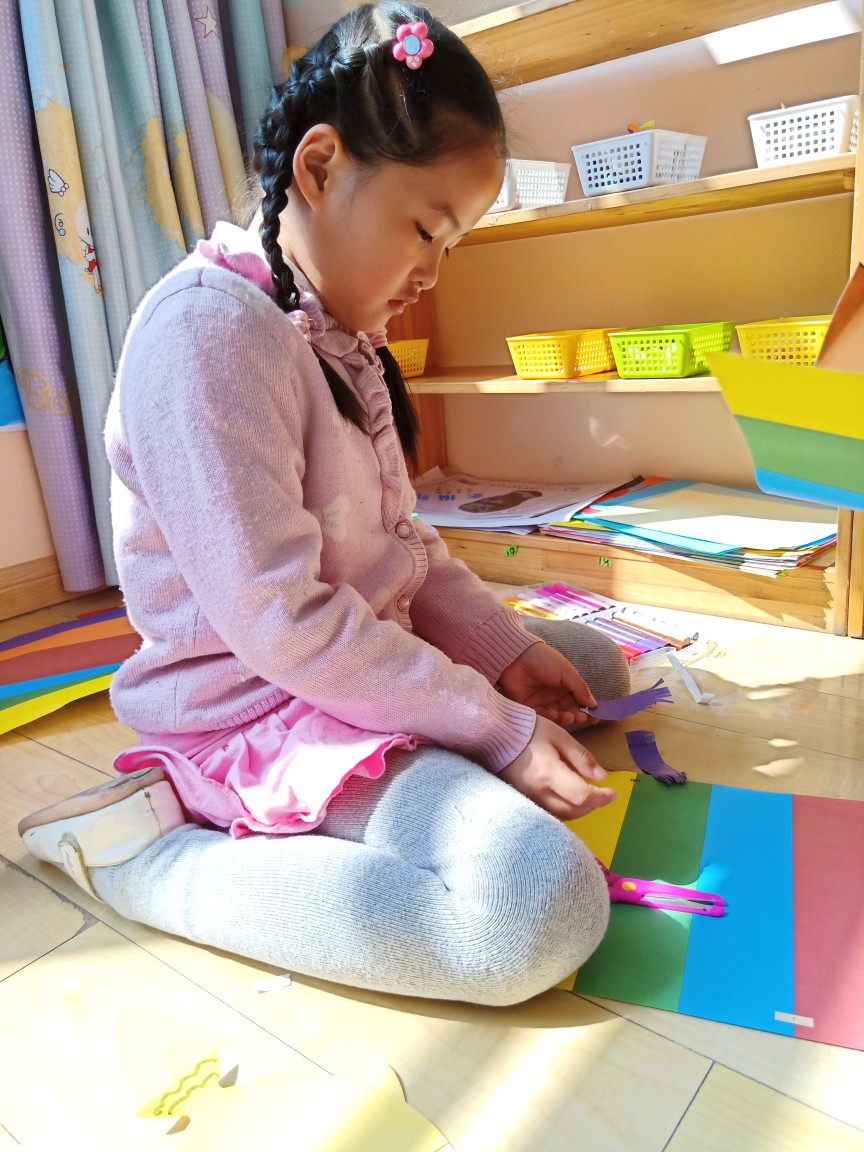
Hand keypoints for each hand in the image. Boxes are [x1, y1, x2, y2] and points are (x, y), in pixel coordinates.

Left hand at [498, 641, 596, 727]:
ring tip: (566, 715)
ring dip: (563, 718)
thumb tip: (594, 704)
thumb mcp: (566, 671)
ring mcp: (541, 702)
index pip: (579, 701)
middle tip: (579, 717)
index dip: (587, 710)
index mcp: (565, 685)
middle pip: (568, 711)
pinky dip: (548, 718)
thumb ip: (580, 688)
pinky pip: (541, 718)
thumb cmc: (542, 659)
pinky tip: (552, 713)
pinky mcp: (528, 708)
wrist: (515, 657)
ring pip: (556, 716)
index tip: (595, 718)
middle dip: (576, 716)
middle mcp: (554, 695)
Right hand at [500, 715, 615, 819]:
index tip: (613, 793)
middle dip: (593, 805)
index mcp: (549, 773)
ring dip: (580, 810)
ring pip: (562, 816)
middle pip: (573, 811)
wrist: (496, 735)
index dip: (601, 798)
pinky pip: (549, 814)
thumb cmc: (530, 731)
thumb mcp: (559, 736)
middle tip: (603, 794)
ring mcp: (529, 799)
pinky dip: (565, 811)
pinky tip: (569, 799)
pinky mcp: (523, 801)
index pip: (581, 796)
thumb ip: (581, 757)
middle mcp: (538, 792)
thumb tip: (601, 776)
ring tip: (589, 797)